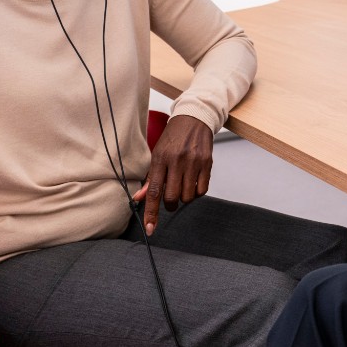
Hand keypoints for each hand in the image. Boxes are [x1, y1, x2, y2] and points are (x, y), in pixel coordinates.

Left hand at [132, 115, 212, 235]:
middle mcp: (177, 161)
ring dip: (183, 197)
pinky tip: (193, 182)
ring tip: (182, 184)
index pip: (154, 191)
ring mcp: (193, 162)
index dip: (151, 212)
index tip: (150, 228)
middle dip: (169, 204)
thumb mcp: (157, 154)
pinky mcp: (207, 163)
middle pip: (171, 197)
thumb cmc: (173, 138)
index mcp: (160, 158)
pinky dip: (197, 192)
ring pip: (187, 196)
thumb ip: (150, 178)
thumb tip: (139, 198)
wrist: (194, 118)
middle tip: (170, 197)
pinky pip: (202, 190)